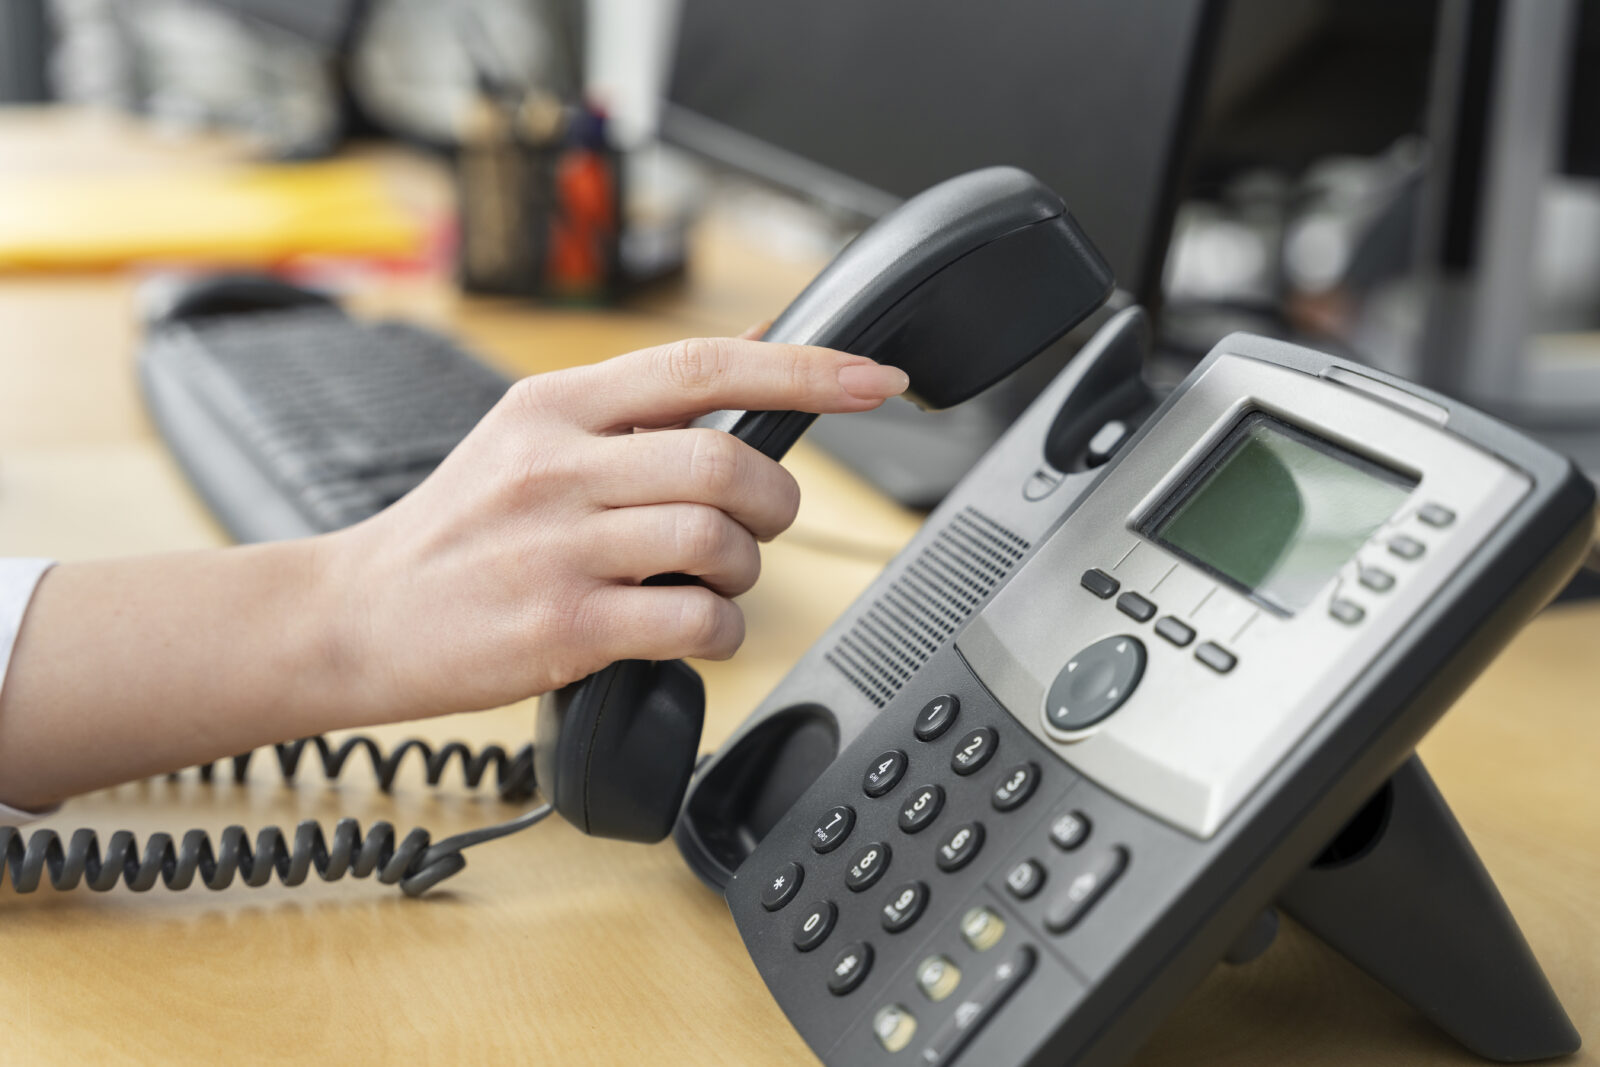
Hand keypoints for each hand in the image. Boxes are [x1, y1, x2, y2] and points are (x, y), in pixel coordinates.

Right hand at [324, 335, 908, 722]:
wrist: (355, 616)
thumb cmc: (460, 531)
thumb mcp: (530, 435)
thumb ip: (637, 403)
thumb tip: (755, 354)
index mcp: (556, 405)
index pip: (702, 366)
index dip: (805, 369)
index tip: (874, 380)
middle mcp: (557, 464)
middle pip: (725, 460)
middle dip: (773, 501)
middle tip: (758, 526)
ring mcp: (556, 545)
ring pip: (715, 538)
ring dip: (743, 571)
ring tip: (712, 583)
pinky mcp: (560, 624)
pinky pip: (691, 618)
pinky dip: (720, 631)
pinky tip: (697, 632)